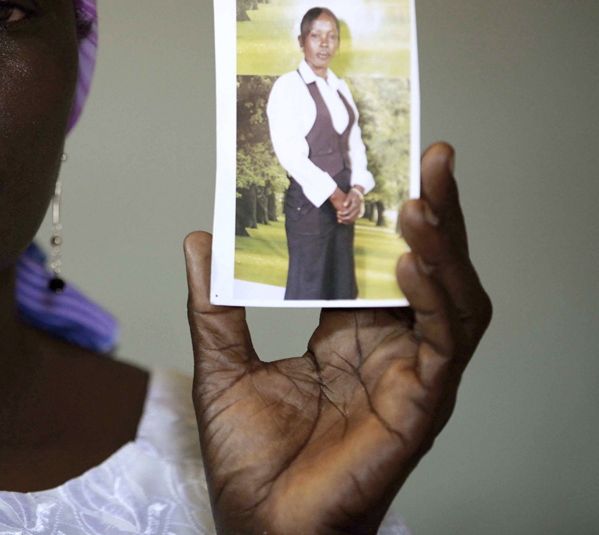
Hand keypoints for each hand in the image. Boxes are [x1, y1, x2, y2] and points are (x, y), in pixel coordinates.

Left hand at [184, 143, 490, 533]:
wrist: (259, 524)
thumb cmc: (249, 459)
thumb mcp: (221, 365)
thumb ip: (215, 304)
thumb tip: (199, 240)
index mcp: (348, 336)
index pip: (377, 261)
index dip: (384, 212)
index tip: (382, 157)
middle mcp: (388, 349)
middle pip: (425, 268)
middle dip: (434, 211)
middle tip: (431, 153)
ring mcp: (410, 376)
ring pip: (451, 299)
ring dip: (444, 247)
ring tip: (423, 197)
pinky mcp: (420, 406)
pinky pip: (443, 345)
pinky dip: (436, 301)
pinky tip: (414, 264)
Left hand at [338, 187, 364, 223]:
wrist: (360, 194)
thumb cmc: (353, 193)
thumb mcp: (350, 194)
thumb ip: (347, 200)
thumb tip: (344, 205)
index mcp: (356, 204)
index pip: (349, 211)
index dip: (342, 213)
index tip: (337, 212)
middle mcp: (359, 209)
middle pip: (351, 217)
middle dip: (343, 218)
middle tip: (337, 216)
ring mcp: (360, 212)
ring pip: (352, 219)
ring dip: (345, 221)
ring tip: (338, 220)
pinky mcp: (360, 214)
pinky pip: (354, 219)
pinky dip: (348, 221)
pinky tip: (342, 221)